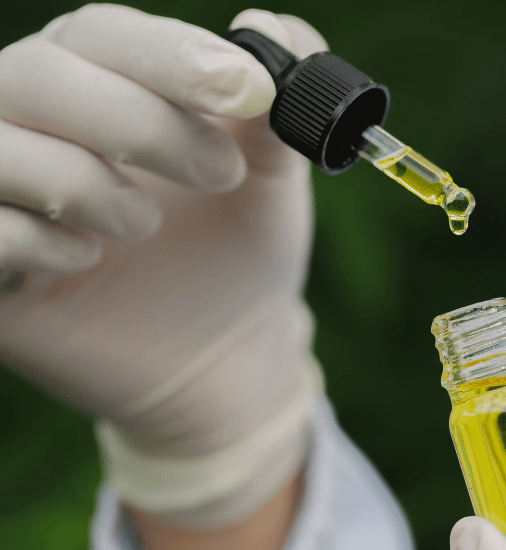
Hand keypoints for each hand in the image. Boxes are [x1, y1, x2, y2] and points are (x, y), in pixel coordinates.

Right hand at [0, 4, 326, 526]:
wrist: (227, 354)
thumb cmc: (241, 252)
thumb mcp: (271, 179)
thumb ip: (272, 108)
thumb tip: (269, 28)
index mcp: (106, 89)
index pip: (102, 36)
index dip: (169, 54)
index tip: (245, 88)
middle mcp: (40, 129)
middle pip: (39, 74)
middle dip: (138, 119)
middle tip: (221, 171)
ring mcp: (5, 198)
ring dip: (83, 179)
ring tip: (148, 225)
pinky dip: (34, 238)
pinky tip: (88, 259)